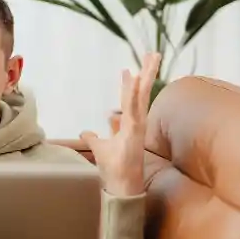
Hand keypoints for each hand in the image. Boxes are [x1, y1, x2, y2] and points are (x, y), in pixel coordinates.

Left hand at [80, 52, 161, 196]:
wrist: (120, 185)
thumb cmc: (114, 168)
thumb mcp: (99, 148)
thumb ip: (93, 138)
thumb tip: (85, 131)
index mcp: (130, 124)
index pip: (131, 99)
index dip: (130, 84)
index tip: (127, 69)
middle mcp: (137, 122)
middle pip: (143, 93)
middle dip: (148, 73)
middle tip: (154, 53)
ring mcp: (138, 126)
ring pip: (143, 97)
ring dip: (147, 77)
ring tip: (151, 58)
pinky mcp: (136, 131)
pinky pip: (136, 108)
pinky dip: (136, 93)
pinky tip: (135, 78)